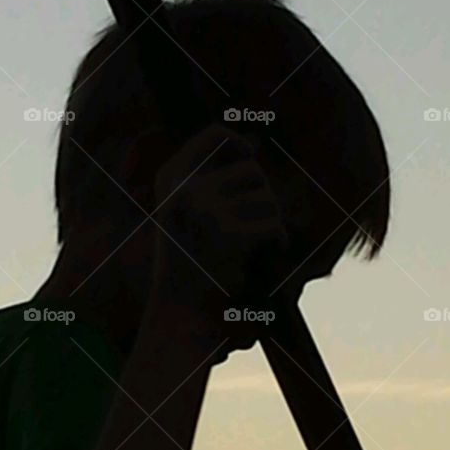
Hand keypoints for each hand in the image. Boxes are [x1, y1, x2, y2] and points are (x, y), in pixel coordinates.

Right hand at [150, 123, 287, 313]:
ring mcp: (205, 210)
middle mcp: (184, 189)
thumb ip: (212, 175)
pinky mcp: (229, 235)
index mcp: (171, 179)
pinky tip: (268, 255)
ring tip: (255, 246)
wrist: (180, 314)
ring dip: (271, 221)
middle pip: (252, 170)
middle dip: (262, 197)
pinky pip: (273, 225)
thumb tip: (253, 140)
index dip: (239, 142)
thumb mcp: (187, 211)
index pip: (214, 135)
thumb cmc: (191, 262)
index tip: (250, 157)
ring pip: (267, 198)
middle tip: (252, 227)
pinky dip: (278, 241)